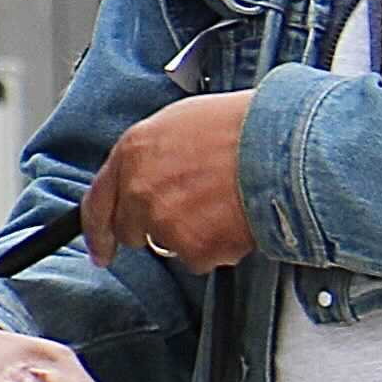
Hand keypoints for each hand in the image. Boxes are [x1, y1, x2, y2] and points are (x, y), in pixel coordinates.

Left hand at [83, 91, 256, 272]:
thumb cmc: (244, 126)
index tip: (102, 251)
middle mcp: (140, 190)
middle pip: (133, 232)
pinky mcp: (194, 247)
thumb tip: (152, 176)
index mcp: (133, 154)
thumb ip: (154, 155)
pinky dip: (221, 246)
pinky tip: (239, 218)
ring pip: (173, 245)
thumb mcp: (184, 122)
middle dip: (157, 227)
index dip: (98, 232)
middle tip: (194, 212)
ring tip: (227, 203)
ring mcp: (164, 222)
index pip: (98, 203)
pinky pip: (203, 258)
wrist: (284, 146)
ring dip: (195, 234)